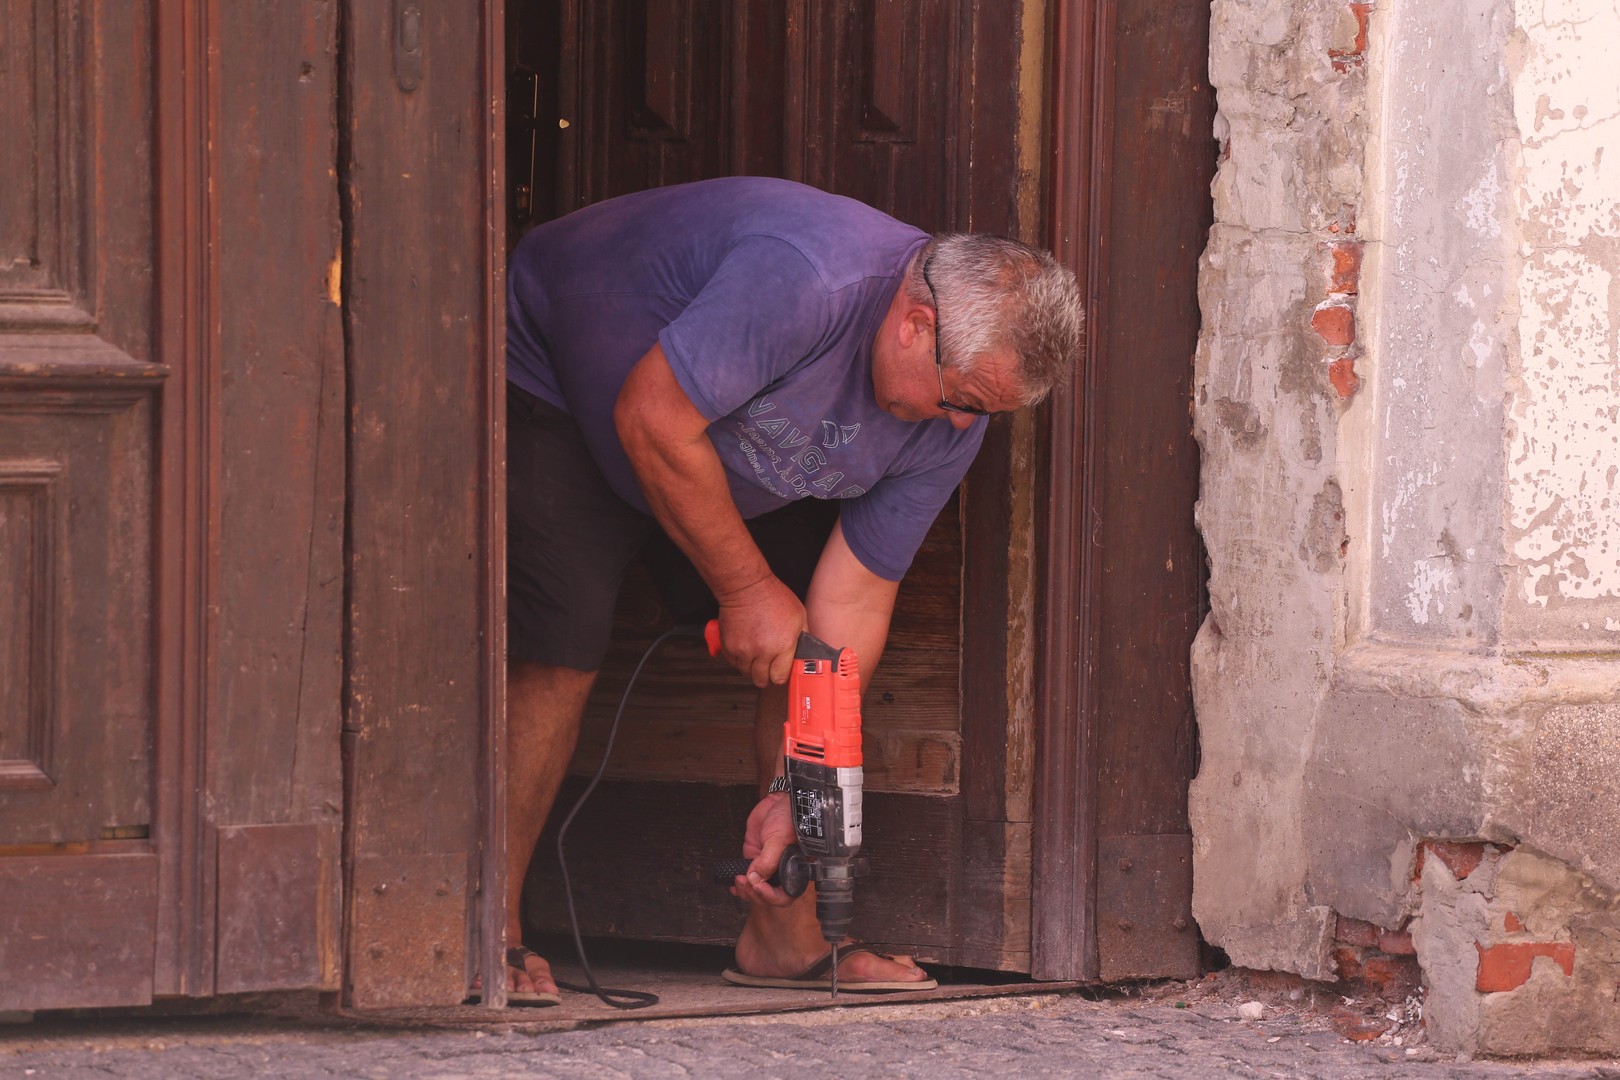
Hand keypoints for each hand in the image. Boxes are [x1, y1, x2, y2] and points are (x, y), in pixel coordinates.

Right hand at [715, 576, 805, 686]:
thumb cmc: (773, 597)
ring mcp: (743, 650)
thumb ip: (802, 639)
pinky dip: (739, 659)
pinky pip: (733, 663)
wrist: (746, 587)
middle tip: (768, 667)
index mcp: (782, 645)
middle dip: (766, 675)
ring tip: (756, 654)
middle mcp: (762, 651)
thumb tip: (805, 654)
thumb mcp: (799, 616)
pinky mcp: (729, 646)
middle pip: (761, 679)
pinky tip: (745, 648)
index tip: (780, 672)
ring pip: (746, 673)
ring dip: (751, 667)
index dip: (781, 676)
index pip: (780, 677)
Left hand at [729, 791, 794, 906]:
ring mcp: (766, 867)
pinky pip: (747, 878)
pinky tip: (733, 885)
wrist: (779, 801)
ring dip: (746, 891)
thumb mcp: (779, 839)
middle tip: (745, 881)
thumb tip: (754, 879)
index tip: (758, 886)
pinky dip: (740, 885)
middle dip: (754, 893)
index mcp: (794, 871)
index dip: (771, 896)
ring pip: (755, 890)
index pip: (784, 895)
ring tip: (738, 881)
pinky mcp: (754, 859)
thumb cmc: (789, 818)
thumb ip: (768, 861)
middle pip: (767, 896)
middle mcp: (781, 872)